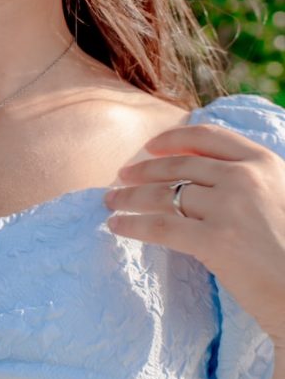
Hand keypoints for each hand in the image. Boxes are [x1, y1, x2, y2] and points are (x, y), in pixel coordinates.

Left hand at [103, 123, 284, 347]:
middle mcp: (245, 178)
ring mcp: (229, 208)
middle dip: (143, 169)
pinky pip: (160, 226)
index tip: (149, 145)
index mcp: (264, 162)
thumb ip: (248, 180)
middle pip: (179, 166)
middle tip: (120, 175)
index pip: (208, 137)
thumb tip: (199, 173)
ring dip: (130, 196)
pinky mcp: (214, 241)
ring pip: (163, 194)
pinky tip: (116, 226)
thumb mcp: (280, 197)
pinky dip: (132, 224)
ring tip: (111, 201)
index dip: (173, 139)